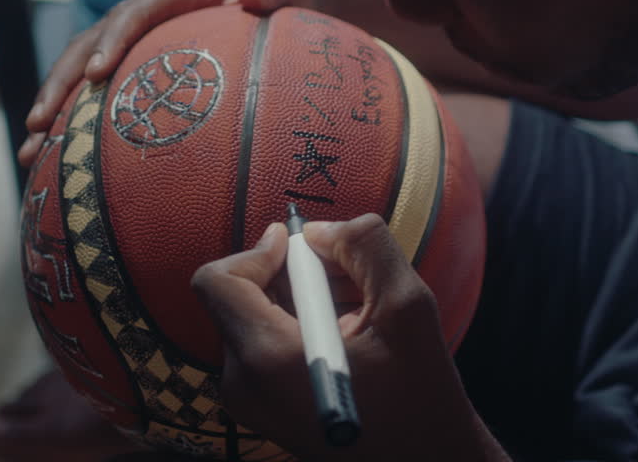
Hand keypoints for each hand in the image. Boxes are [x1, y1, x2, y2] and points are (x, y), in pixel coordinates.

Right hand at [17, 0, 312, 165]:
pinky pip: (99, 93)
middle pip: (90, 43)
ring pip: (82, 70)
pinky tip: (58, 161)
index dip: (112, 40)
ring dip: (54, 108)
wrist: (285, 5)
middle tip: (39, 125)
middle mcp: (145, 13)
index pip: (135, 12)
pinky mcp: (136, 65)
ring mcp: (135, 40)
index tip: (98, 74)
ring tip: (31, 151)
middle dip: (61, 83)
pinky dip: (76, 122)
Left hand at [190, 215, 505, 461]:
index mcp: (267, 359)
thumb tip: (319, 229)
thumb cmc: (420, 394)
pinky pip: (263, 344)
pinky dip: (298, 325)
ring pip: (254, 316)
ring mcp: (248, 402)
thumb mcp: (408, 307)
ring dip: (300, 297)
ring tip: (356, 313)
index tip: (303, 247)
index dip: (257, 250)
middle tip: (347, 276)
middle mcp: (243, 384)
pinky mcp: (260, 409)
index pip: (217, 281)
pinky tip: (347, 337)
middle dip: (290, 272)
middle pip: (238, 295)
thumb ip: (365, 247)